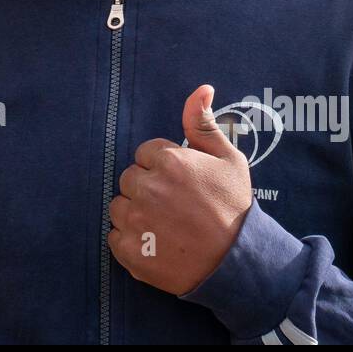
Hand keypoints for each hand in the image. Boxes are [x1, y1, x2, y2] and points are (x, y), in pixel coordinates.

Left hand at [106, 84, 253, 295]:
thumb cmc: (234, 207)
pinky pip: (114, 237)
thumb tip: (202, 89)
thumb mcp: (228, 159)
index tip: (180, 184)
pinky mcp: (131, 251)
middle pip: (129, 178)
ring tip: (164, 225)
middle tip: (173, 206)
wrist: (238, 263)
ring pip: (118, 207)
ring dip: (135, 213)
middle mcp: (148, 188)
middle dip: (146, 188)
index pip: (145, 154)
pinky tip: (153, 243)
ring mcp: (136, 221)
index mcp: (169, 161)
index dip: (162, 168)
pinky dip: (129, 241)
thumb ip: (204, 124)